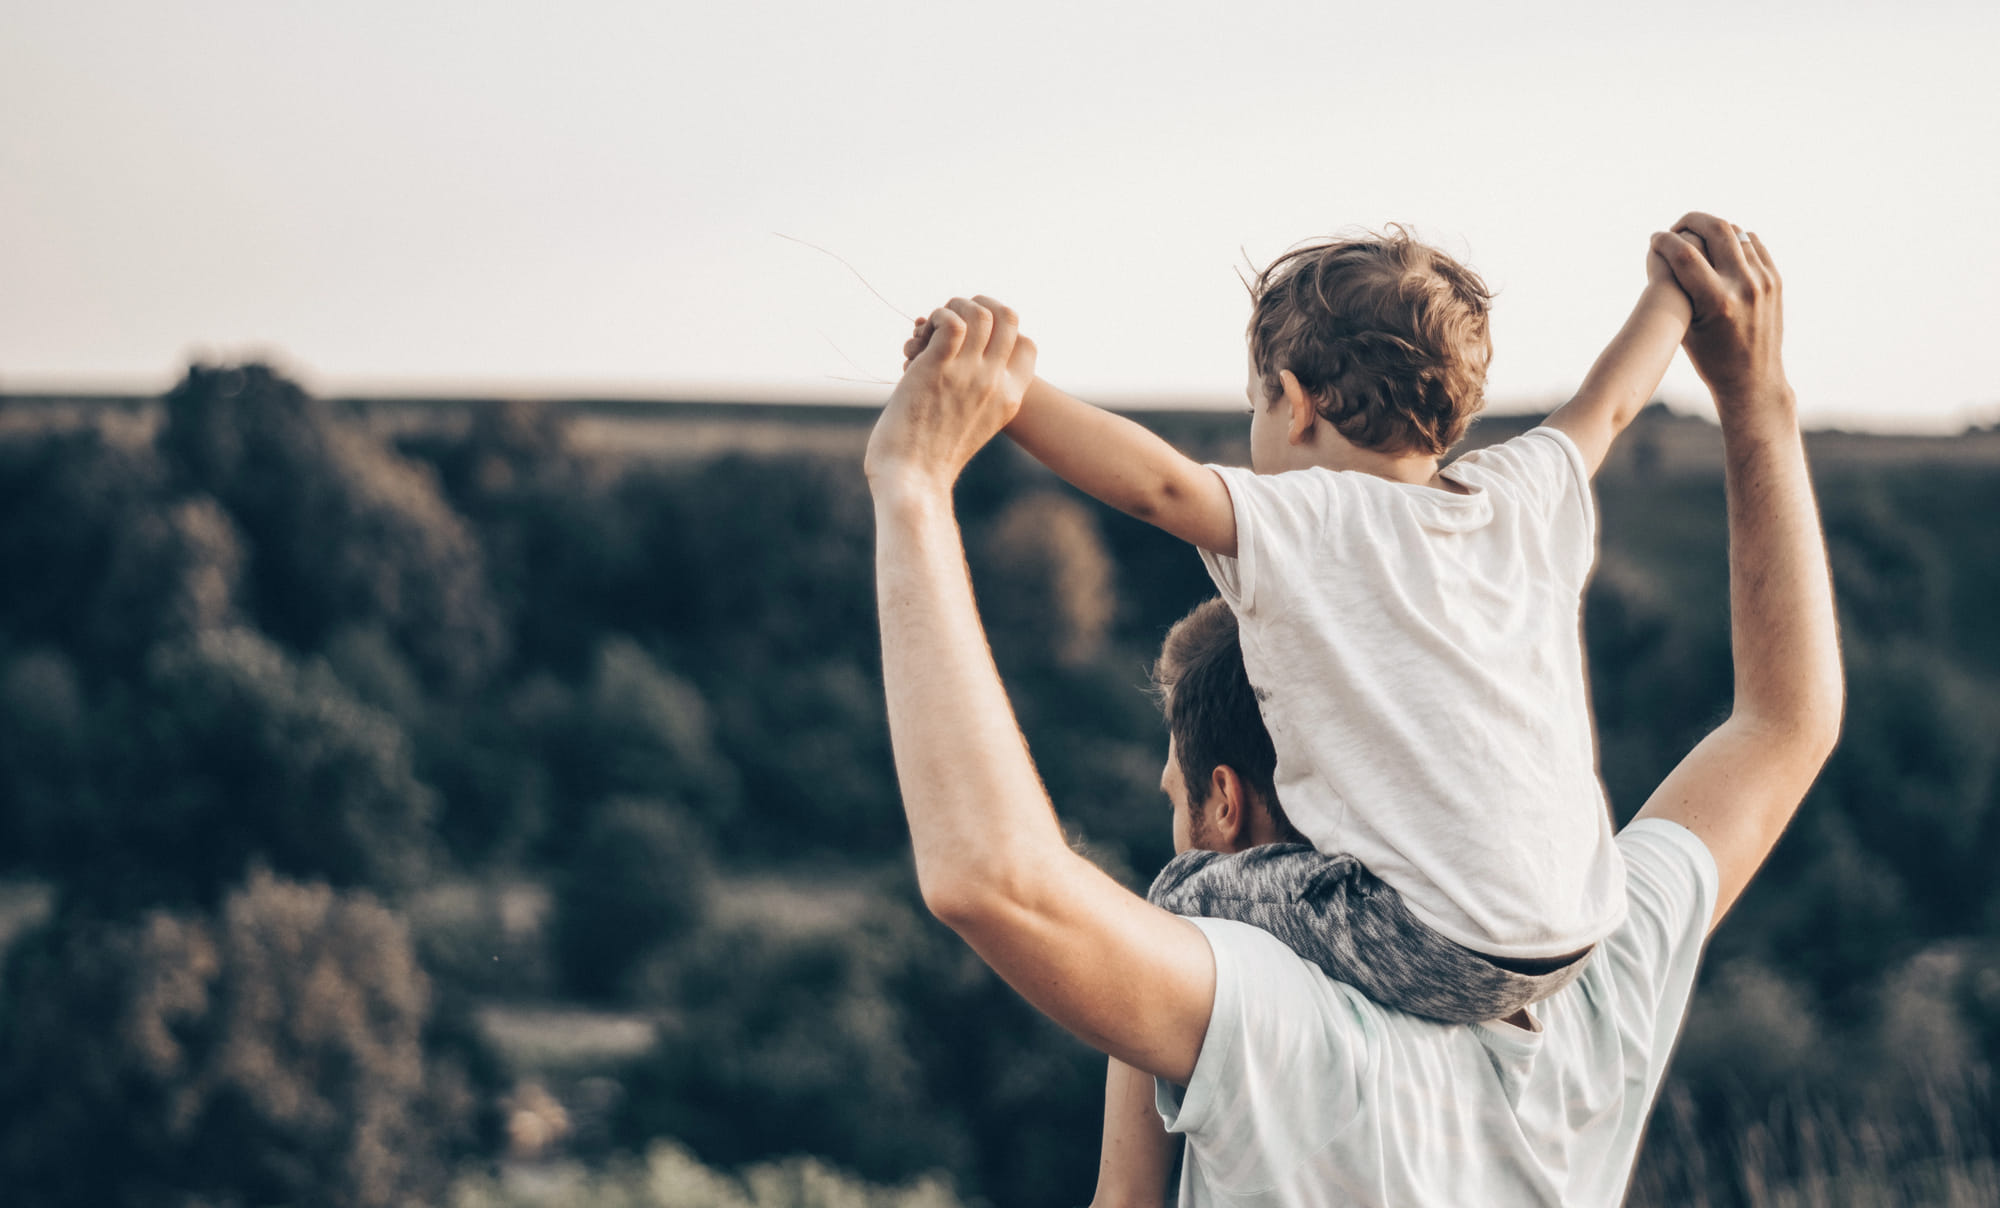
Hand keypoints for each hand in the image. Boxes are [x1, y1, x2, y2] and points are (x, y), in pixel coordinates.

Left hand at [866, 295, 1036, 493]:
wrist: (912, 480)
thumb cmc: (934, 458)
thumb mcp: (974, 427)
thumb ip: (980, 399)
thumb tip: (968, 377)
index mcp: (1010, 398)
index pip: (1027, 344)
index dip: (1004, 331)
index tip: (976, 336)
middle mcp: (996, 382)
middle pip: (1008, 318)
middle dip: (980, 306)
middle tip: (953, 318)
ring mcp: (968, 374)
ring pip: (980, 313)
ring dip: (954, 307)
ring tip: (933, 324)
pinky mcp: (937, 368)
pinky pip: (951, 321)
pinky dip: (936, 318)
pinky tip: (923, 335)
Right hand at [1652, 212, 1788, 416]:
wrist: (1753, 378)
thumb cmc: (1708, 357)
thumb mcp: (1686, 325)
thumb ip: (1679, 287)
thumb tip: (1669, 251)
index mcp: (1717, 302)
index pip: (1685, 254)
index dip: (1664, 241)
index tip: (1654, 238)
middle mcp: (1745, 287)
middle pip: (1716, 229)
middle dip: (1691, 220)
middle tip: (1676, 226)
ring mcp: (1764, 281)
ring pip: (1736, 232)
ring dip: (1712, 227)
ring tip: (1695, 234)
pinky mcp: (1775, 280)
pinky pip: (1753, 243)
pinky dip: (1733, 239)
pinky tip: (1718, 246)